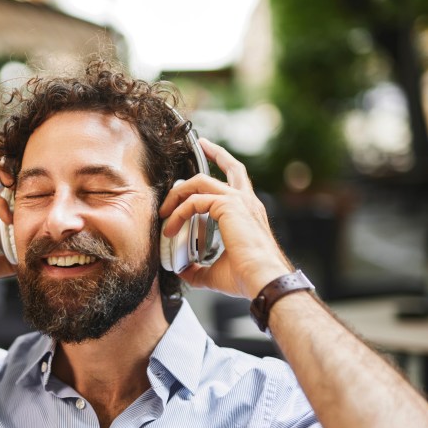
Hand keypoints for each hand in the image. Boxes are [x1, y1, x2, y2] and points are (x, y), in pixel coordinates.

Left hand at [158, 138, 291, 298]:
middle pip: (230, 166)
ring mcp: (239, 201)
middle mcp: (247, 202)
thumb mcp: (217, 272)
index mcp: (249, 213)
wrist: (262, 280)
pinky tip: (171, 228)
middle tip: (198, 147)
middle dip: (212, 153)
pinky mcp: (228, 206)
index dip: (222, 168)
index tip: (208, 164)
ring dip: (178, 194)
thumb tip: (184, 272)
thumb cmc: (248, 277)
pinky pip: (194, 201)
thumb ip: (199, 269)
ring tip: (164, 212)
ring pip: (201, 181)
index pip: (237, 182)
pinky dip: (178, 213)